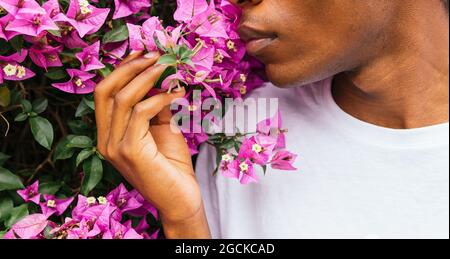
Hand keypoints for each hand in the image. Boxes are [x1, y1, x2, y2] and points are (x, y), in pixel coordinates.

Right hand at [94, 51, 209, 237]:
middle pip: (105, 91)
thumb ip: (154, 106)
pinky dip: (160, 98)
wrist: (181, 198)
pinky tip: (177, 94)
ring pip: (122, 99)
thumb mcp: (161, 128)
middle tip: (156, 56)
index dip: (122, 68)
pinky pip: (141, 113)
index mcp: (107, 134)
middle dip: (131, 68)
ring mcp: (114, 147)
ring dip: (147, 78)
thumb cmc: (172, 165)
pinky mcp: (129, 152)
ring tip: (169, 68)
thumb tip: (160, 77)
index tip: (143, 52)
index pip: (104, 93)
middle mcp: (104, 140)